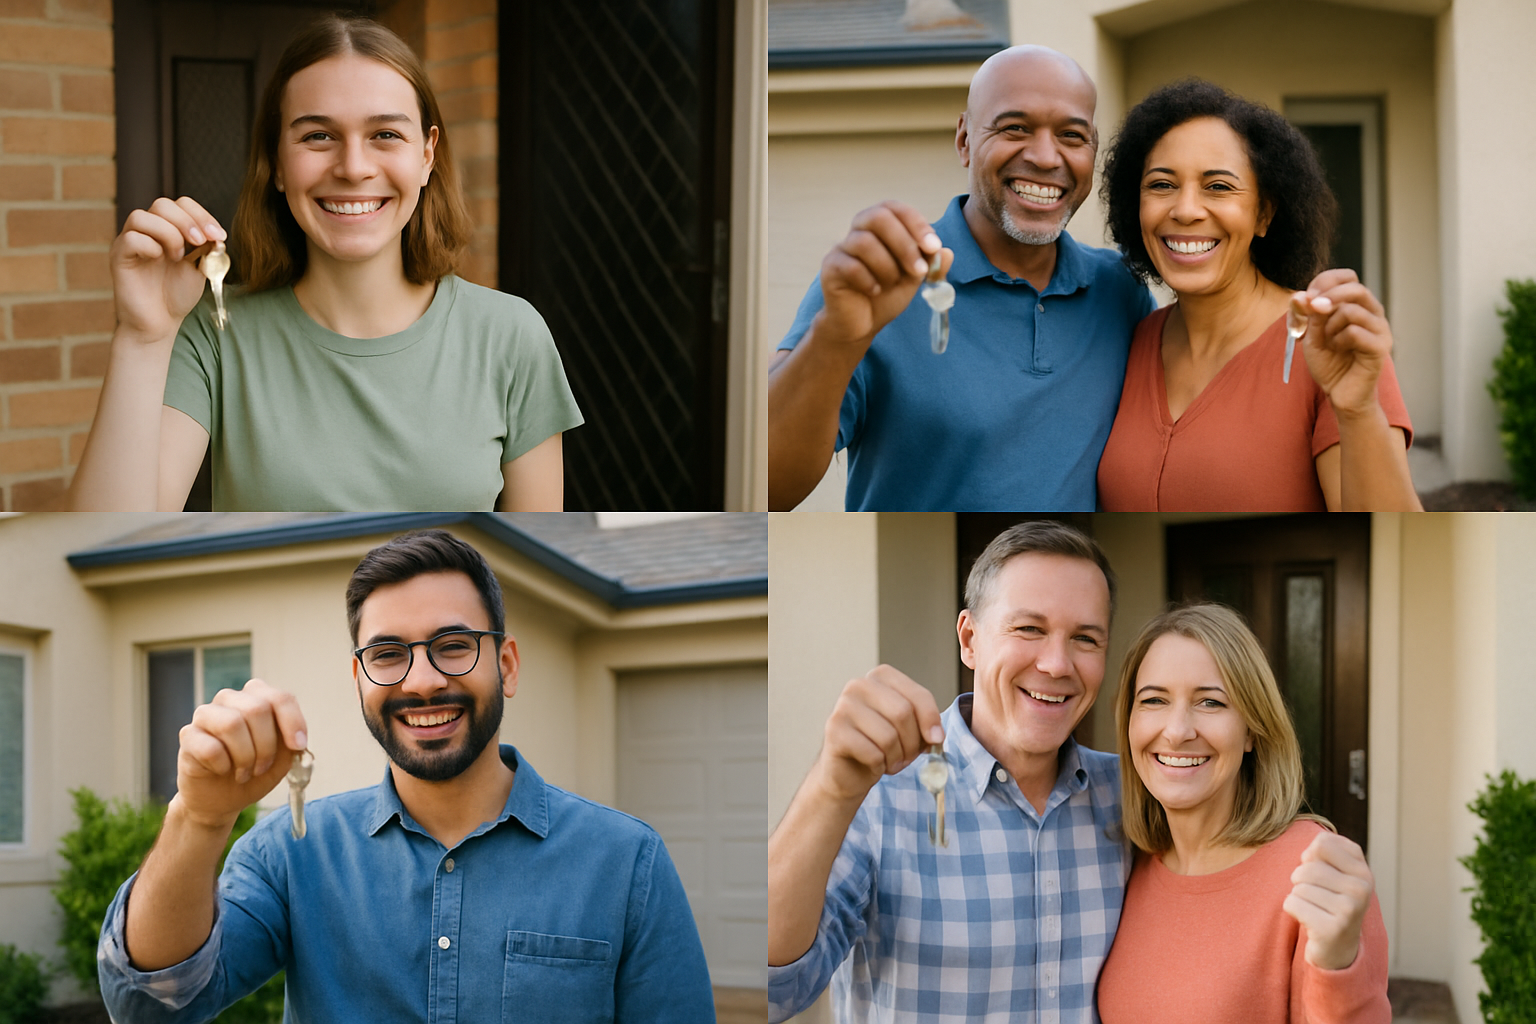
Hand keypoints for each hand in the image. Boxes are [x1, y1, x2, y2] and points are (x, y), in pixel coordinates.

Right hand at [111, 196, 226, 344]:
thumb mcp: (200, 268)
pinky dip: (150, 246)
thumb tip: (216, 234)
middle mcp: (146, 231)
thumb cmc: (177, 295)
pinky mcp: (119, 257)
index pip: (181, 204)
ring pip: (141, 216)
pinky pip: (130, 238)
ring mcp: (130, 242)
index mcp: (167, 229)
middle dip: (187, 221)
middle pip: (161, 204)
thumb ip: (207, 249)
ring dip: (168, 232)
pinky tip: (160, 260)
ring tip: (178, 256)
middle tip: (200, 242)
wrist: (160, 323)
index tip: (218, 236)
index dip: (201, 215)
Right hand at [174, 678, 307, 830]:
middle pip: (257, 709)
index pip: (279, 697)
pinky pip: (210, 747)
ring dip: (245, 756)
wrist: (220, 800)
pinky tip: (221, 771)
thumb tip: (296, 741)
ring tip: (244, 772)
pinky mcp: (188, 735)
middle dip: (266, 745)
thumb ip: (290, 744)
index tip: (298, 746)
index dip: (292, 721)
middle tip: (262, 767)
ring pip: (232, 723)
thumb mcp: (281, 760)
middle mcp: (230, 699)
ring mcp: (206, 715)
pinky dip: (223, 765)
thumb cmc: (253, 773)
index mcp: (257, 698)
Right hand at [813, 665, 944, 803]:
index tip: (936, 739)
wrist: (848, 771)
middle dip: (912, 743)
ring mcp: (843, 706)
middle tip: (907, 756)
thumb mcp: (910, 730)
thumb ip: (925, 724)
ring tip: (889, 761)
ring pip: (888, 736)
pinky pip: (873, 753)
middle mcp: (859, 685)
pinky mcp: (834, 730)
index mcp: (881, 677)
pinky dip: (879, 766)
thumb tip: (936, 736)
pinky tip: (872, 765)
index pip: (918, 694)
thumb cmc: (880, 745)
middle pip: (903, 713)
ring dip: (896, 758)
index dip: (931, 720)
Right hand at [817, 201, 952, 347]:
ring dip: (887, 266)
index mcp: (880, 227)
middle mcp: (859, 231)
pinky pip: (850, 266)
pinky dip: (868, 280)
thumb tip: (946, 251)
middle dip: (904, 243)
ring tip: (892, 284)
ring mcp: (842, 248)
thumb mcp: (914, 279)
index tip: (933, 246)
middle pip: (878, 217)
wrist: (861, 324)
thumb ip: (930, 264)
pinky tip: (874, 291)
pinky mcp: (830, 268)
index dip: (916, 223)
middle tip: (919, 271)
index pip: (895, 208)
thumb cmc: (886, 294)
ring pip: (864, 242)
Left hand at [1282, 830, 1373, 969]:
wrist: (1338, 948)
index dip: (1311, 856)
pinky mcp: (1332, 928)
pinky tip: (1310, 921)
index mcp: (1363, 870)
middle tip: (1315, 896)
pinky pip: (1292, 903)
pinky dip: (1293, 910)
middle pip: (1307, 867)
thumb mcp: (1333, 872)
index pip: (1322, 843)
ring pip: (1299, 886)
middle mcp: (1362, 888)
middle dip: (1301, 880)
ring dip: (1298, 897)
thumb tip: (1309, 852)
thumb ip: (1323, 851)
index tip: (1320, 873)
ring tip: (1315, 908)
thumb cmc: (1330, 900)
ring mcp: (1350, 909)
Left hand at [1293, 269, 1392, 419]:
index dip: (1326, 281)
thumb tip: (1299, 295)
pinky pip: (1355, 332)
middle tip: (1313, 310)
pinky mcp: (1381, 348)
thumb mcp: (1311, 335)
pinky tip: (1338, 349)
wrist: (1340, 393)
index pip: (1348, 277)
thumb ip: (1308, 315)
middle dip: (1327, 297)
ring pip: (1352, 311)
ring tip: (1328, 340)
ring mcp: (1380, 329)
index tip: (1307, 297)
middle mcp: (1373, 313)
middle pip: (1356, 288)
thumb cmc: (1329, 362)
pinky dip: (1339, 339)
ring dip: (1330, 324)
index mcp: (1358, 305)